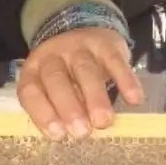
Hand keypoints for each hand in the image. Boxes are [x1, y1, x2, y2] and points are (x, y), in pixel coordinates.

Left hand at [18, 28, 141, 138]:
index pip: (31, 91)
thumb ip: (58, 108)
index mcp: (34, 70)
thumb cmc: (66, 73)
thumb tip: (71, 136)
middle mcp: (54, 57)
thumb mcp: (52, 87)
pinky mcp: (106, 45)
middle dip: (68, 108)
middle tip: (81, 132)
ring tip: (103, 122)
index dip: (42, 113)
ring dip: (95, 98)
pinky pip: (116, 62)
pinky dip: (126, 81)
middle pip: (57, 80)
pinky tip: (134, 100)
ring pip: (85, 71)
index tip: (58, 135)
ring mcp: (80, 48)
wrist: (84, 28)